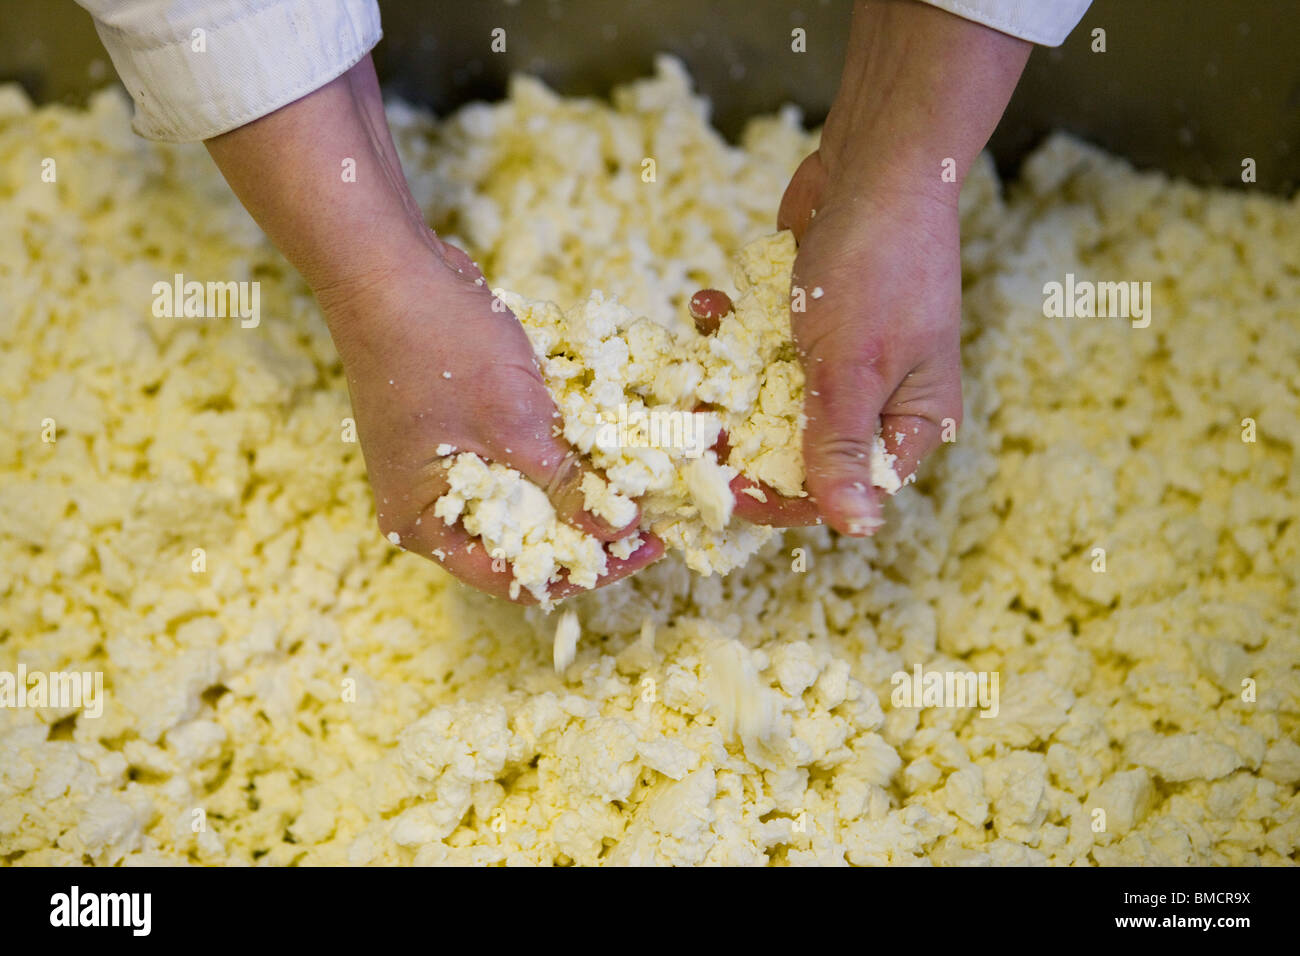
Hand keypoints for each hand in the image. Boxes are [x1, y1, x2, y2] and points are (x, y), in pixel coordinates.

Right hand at [204, 56, 659, 602]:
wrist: (390, 264)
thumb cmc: (437, 348)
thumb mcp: (514, 424)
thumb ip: (566, 486)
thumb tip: (620, 532)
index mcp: (424, 523)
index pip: (514, 578)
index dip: (584, 571)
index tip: (640, 550)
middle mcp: (430, 503)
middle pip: (523, 539)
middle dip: (586, 529)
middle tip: (651, 518)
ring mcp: (444, 462)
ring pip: (526, 496)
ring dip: (579, 488)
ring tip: (641, 482)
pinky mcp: (462, 425)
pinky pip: (519, 456)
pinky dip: (560, 452)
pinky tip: (609, 441)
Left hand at [720, 0, 1029, 535]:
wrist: (877, 164)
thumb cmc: (879, 270)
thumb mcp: (852, 370)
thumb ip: (840, 448)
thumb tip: (857, 531)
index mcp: (910, 426)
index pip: (842, 491)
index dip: (781, 497)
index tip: (725, 487)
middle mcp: (878, 402)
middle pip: (799, 450)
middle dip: (740, 436)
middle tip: (689, 420)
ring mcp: (841, 362)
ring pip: (769, 401)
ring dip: (724, 379)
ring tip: (692, 357)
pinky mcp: (809, 325)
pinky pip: (760, 350)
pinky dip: (731, 332)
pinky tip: (707, 304)